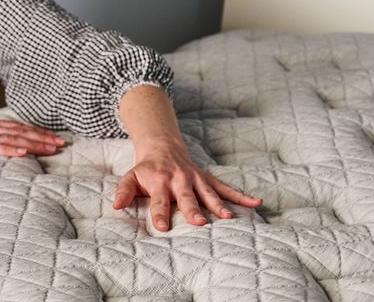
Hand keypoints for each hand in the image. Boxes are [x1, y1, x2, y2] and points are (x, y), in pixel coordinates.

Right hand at [0, 115, 65, 163]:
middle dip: (41, 136)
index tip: (53, 137)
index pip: (13, 126)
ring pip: (9, 137)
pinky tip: (23, 152)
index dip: (35, 131)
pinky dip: (9, 148)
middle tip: (62, 143)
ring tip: (51, 148)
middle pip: (17, 130)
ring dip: (32, 142)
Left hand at [112, 139, 261, 231]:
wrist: (162, 146)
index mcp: (159, 182)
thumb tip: (116, 206)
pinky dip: (241, 196)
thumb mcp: (130, 177)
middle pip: (187, 197)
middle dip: (193, 210)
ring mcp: (196, 179)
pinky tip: (257, 203)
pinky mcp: (207, 179)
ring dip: (218, 205)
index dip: (160, 213)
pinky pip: (226, 188)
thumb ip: (124, 191)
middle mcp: (179, 180)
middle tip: (199, 223)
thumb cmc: (146, 169)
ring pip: (209, 193)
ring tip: (228, 217)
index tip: (162, 227)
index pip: (159, 201)